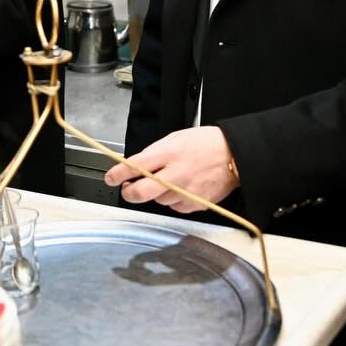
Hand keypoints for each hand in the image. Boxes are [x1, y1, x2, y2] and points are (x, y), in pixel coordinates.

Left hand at [104, 127, 238, 213]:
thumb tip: (136, 167)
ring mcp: (184, 192)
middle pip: (140, 193)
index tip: (111, 177)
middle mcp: (175, 175)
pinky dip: (173, 199)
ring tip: (168, 180)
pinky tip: (182, 187)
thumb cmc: (206, 144)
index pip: (135, 166)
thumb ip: (154, 154)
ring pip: (157, 201)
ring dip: (155, 193)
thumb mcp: (175, 139)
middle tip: (127, 189)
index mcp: (168, 153)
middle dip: (128, 192)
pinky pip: (174, 206)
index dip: (118, 174)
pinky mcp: (194, 205)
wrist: (234, 155)